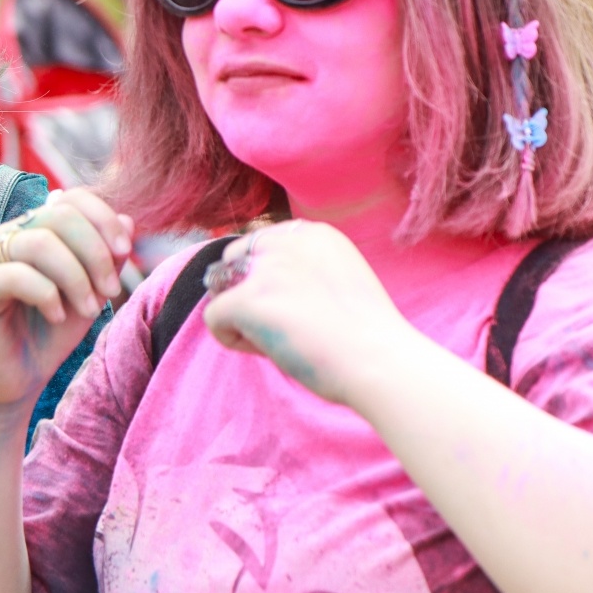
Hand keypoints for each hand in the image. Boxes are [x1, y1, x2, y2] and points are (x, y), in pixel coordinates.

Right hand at [0, 189, 132, 411]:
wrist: (15, 381)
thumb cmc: (51, 334)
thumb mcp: (91, 293)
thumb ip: (107, 258)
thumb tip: (128, 220)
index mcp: (38, 230)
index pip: (72, 198)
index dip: (103, 218)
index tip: (124, 253)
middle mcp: (12, 235)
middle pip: (60, 215)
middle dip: (95, 252)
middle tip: (110, 291)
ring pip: (40, 242)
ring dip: (76, 277)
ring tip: (89, 309)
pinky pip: (16, 275)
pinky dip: (47, 294)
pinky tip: (57, 316)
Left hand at [201, 221, 417, 405]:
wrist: (379, 360)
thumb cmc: (368, 335)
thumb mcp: (340, 277)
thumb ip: (305, 270)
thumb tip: (265, 287)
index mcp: (313, 232)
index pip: (261, 245)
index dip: (266, 280)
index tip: (296, 307)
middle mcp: (286, 240)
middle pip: (235, 260)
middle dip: (246, 292)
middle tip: (280, 326)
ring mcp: (265, 268)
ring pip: (222, 287)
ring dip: (240, 315)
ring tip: (275, 339)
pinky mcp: (248, 299)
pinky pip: (213, 316)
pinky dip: (230, 339)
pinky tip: (266, 351)